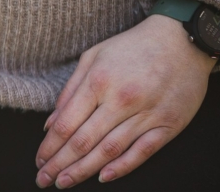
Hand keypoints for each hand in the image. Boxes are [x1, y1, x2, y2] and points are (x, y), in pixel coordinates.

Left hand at [35, 14, 214, 187]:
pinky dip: (121, 167)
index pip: (66, 124)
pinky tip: (102, 177)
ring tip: (65, 182)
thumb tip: (50, 123)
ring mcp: (146, 115)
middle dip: (60, 164)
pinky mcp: (168, 125)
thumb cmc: (132, 47)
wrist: (182, 40)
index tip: (38, 160)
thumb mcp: (93, 57)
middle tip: (44, 179)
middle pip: (83, 141)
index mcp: (98, 82)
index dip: (49, 146)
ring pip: (109, 151)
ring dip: (83, 170)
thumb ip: (70, 90)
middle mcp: (121, 100)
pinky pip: (142, 152)